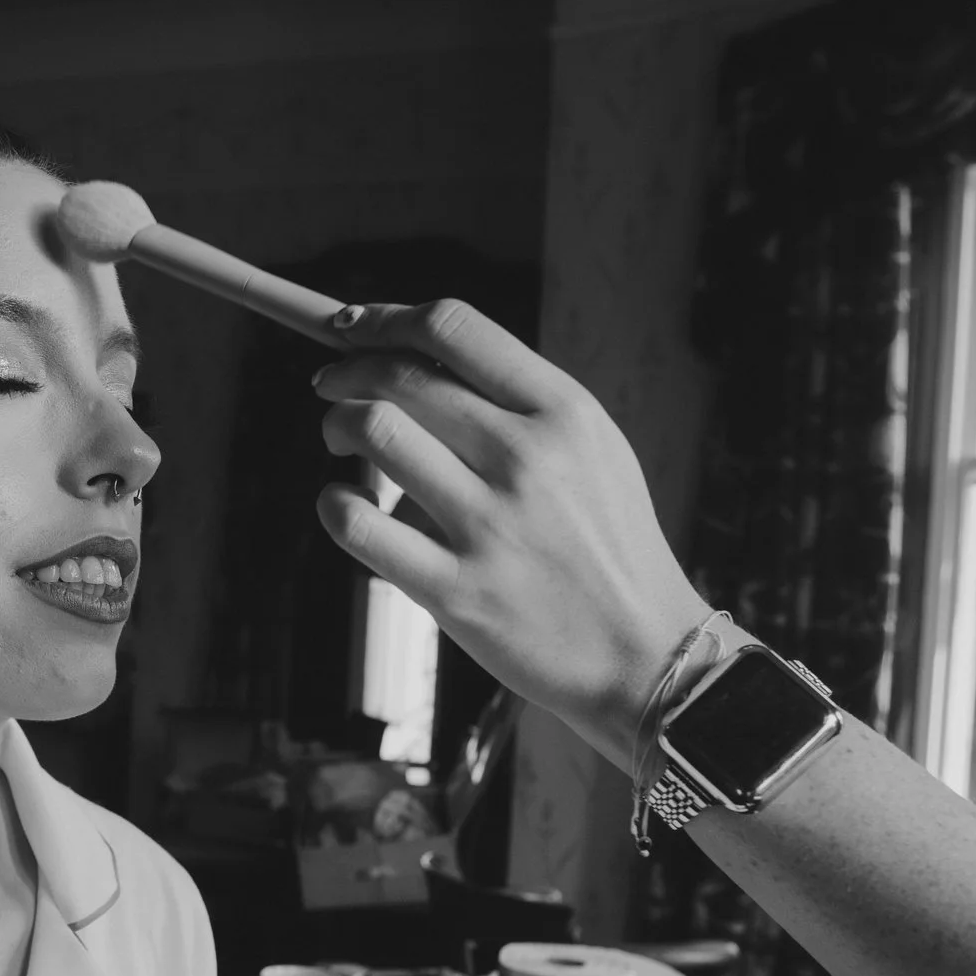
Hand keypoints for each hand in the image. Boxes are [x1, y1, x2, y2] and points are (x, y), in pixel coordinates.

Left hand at [310, 299, 712, 769]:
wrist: (645, 655)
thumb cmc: (608, 547)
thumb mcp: (595, 451)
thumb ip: (519, 402)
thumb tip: (417, 357)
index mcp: (565, 413)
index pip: (453, 328)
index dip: (385, 319)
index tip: (352, 328)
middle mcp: (527, 459)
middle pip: (401, 374)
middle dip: (345, 372)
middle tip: (330, 387)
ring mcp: (490, 527)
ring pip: (373, 433)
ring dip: (337, 426)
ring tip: (338, 441)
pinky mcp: (456, 592)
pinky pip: (358, 525)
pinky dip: (332, 505)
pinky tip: (340, 506)